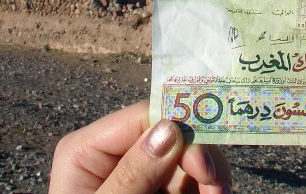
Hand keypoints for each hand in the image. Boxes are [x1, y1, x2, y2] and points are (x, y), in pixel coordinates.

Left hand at [49, 100, 231, 192]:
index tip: (206, 169)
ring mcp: (138, 170)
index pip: (142, 118)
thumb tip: (169, 130)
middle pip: (171, 134)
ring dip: (209, 177)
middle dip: (200, 160)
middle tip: (218, 190)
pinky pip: (188, 180)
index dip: (180, 133)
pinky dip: (204, 188)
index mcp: (87, 150)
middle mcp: (114, 153)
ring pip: (187, 157)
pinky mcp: (156, 188)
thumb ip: (131, 176)